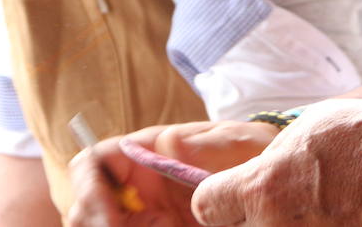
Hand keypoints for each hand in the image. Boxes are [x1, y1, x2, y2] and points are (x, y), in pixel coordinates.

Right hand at [68, 120, 280, 225]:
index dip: (88, 190)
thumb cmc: (254, 152)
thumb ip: (209, 144)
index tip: (110, 218)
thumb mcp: (240, 143)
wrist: (276, 184)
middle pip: (85, 209)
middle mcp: (135, 186)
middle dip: (101, 225)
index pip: (91, 164)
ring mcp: (142, 215)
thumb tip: (169, 143)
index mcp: (144, 153)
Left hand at [191, 99, 361, 225]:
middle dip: (252, 217)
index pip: (206, 205)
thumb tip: (260, 169)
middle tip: (285, 200)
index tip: (232, 190)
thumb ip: (275, 154)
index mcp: (264, 189)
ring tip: (319, 208)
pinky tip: (341, 218)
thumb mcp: (313, 126)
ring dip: (287, 226)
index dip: (217, 195)